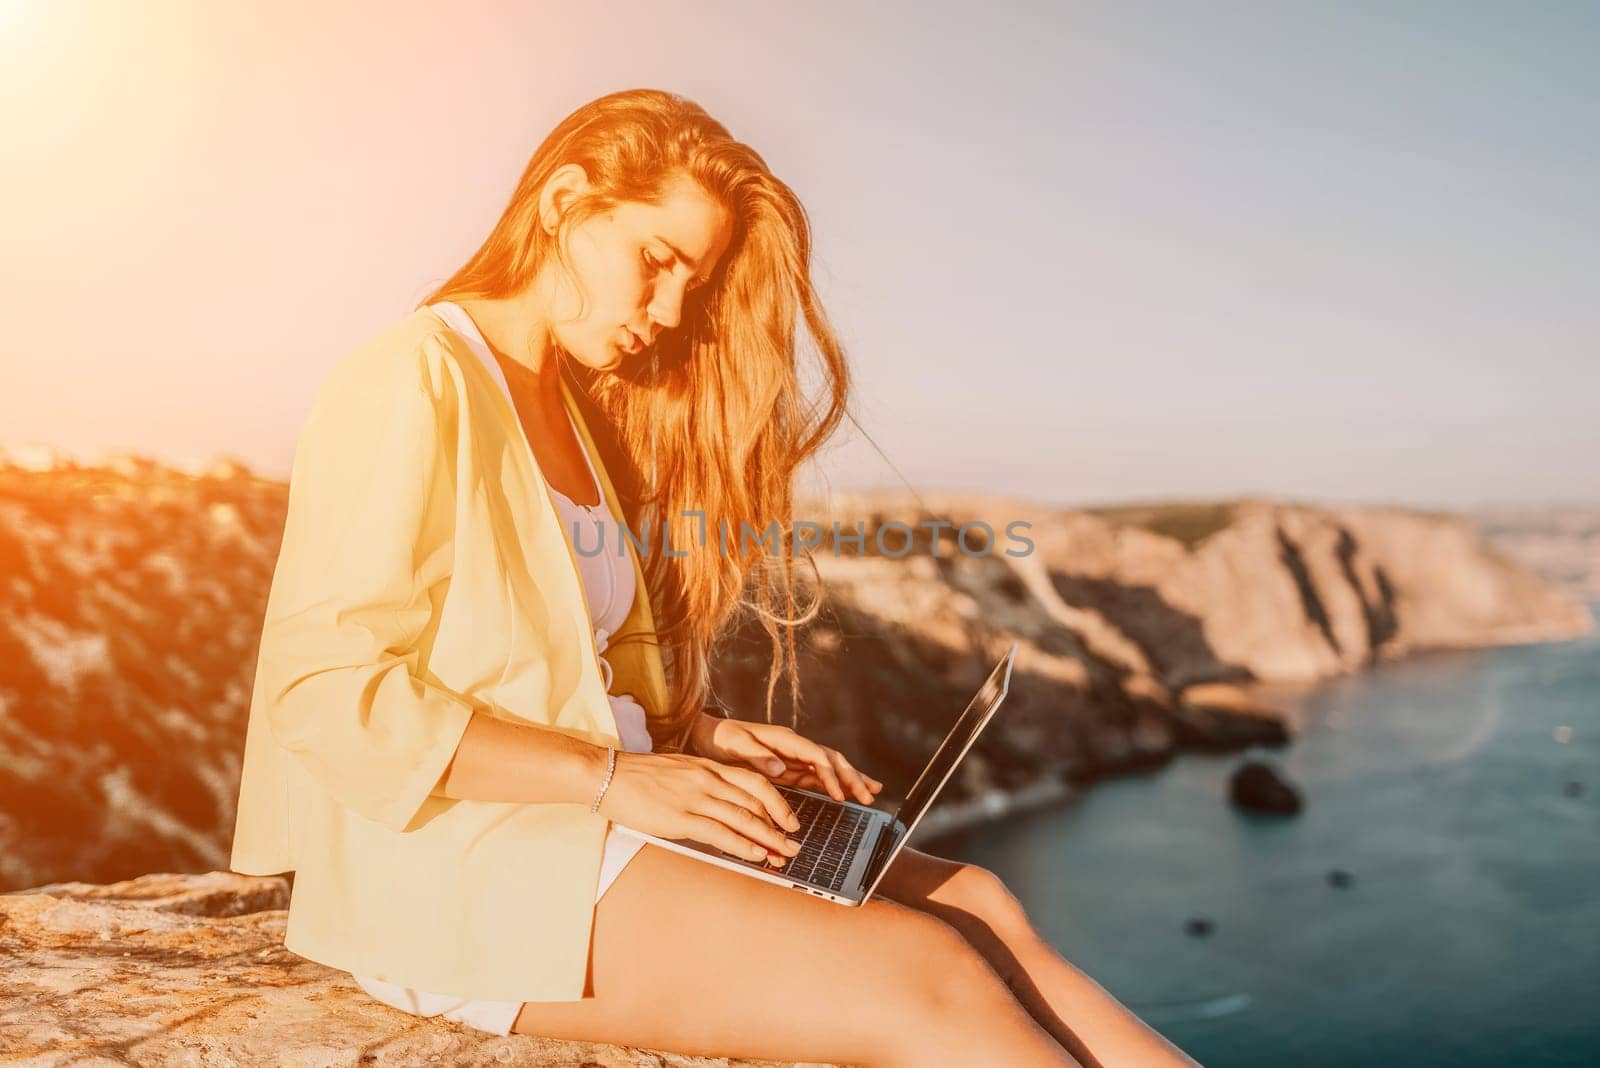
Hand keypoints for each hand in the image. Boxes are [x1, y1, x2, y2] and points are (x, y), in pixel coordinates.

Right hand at [595, 750, 803, 868]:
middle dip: (780, 824)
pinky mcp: (680, 817)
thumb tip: (722, 804)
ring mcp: (695, 798)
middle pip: (756, 802)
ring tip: (785, 854)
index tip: (790, 819)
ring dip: (769, 839)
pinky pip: (720, 832)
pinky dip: (743, 845)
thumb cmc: (638, 776)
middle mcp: (707, 780)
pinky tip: (757, 854)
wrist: (607, 775)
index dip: (778, 803)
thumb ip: (702, 784)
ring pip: (744, 818)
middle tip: (795, 842)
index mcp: (708, 767)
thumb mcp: (679, 771)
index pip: (754, 783)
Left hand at [688, 713, 883, 805]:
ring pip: (830, 768)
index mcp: (784, 740)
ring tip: (872, 794)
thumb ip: (758, 756)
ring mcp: (795, 758)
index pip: (815, 755)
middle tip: (869, 796)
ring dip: (851, 780)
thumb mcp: (735, 745)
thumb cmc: (722, 740)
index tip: (839, 794)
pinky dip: (836, 785)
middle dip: (851, 777)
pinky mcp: (791, 770)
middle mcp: (795, 747)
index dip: (830, 774)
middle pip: (831, 760)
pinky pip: (819, 778)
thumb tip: (781, 768)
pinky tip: (850, 794)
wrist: (709, 737)